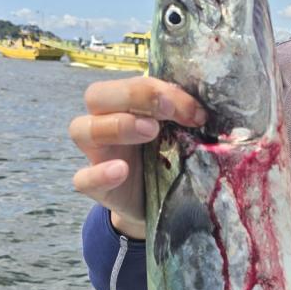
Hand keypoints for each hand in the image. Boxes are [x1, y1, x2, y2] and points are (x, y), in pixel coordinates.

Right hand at [69, 77, 205, 238]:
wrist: (160, 205)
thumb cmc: (169, 160)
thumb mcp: (179, 135)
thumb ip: (185, 118)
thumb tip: (209, 107)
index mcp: (125, 106)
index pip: (131, 83)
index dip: (162, 90)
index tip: (196, 112)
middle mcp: (104, 124)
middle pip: (96, 96)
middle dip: (134, 97)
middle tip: (167, 113)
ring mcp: (96, 155)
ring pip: (81, 129)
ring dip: (117, 125)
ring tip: (150, 132)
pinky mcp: (96, 188)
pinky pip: (82, 178)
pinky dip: (99, 173)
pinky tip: (121, 170)